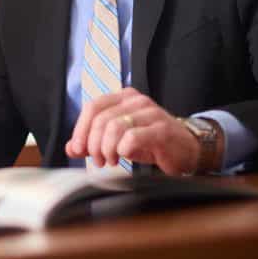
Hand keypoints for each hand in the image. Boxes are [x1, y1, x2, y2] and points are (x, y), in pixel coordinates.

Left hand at [65, 87, 200, 174]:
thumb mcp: (117, 140)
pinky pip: (132, 137)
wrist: (187, 149)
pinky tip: (125, 156)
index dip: (80, 129)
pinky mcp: (162, 129)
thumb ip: (93, 142)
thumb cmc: (150, 142)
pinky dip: (123, 149)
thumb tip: (70, 148)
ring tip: (109, 160)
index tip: (78, 149)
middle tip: (97, 160)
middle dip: (93, 143)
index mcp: (123, 97)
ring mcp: (151, 113)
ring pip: (114, 126)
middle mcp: (136, 100)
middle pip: (101, 118)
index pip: (92, 107)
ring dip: (106, 148)